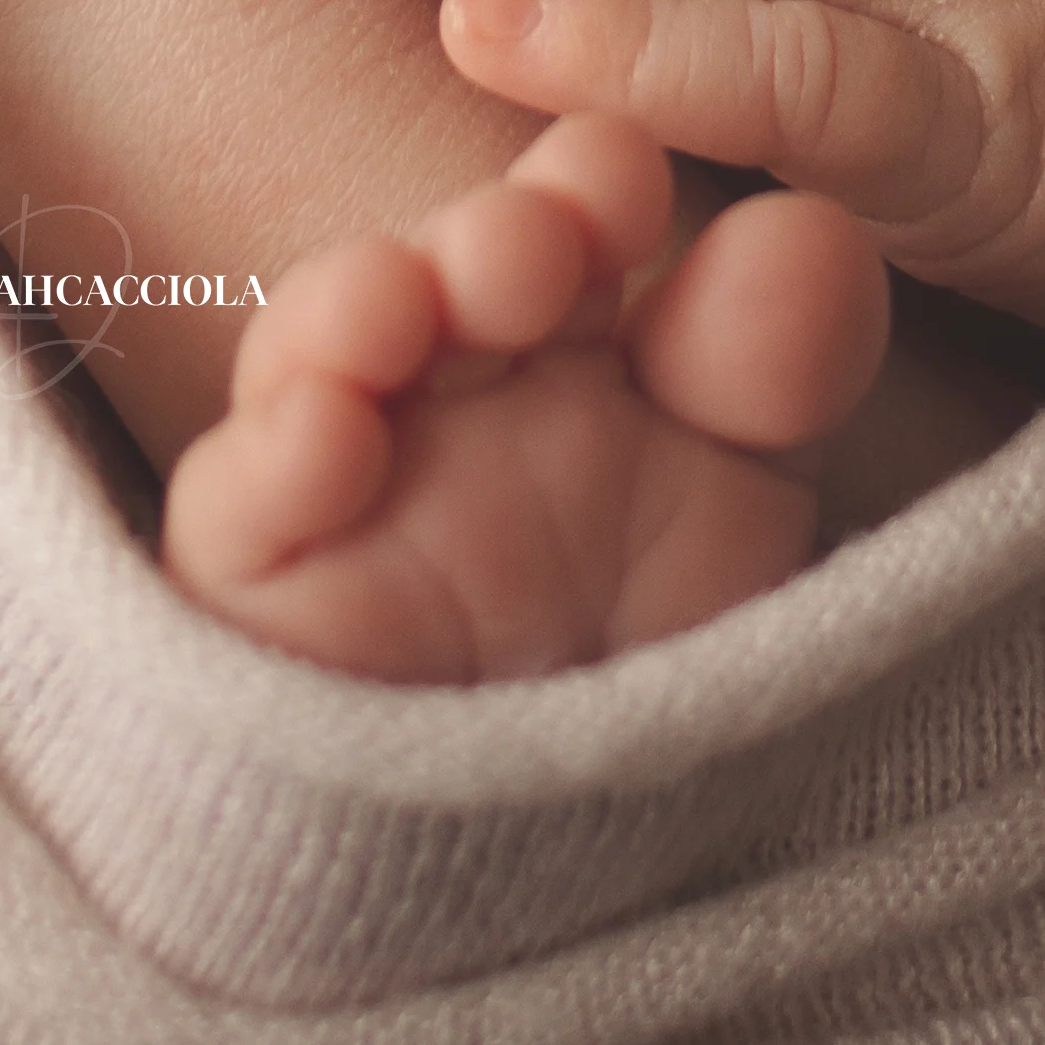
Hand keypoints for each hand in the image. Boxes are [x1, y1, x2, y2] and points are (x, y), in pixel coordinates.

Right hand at [157, 112, 889, 684]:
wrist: (547, 870)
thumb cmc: (637, 665)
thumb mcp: (737, 508)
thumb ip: (777, 364)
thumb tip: (808, 222)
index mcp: (564, 347)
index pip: (571, 219)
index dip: (592, 180)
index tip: (625, 174)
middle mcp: (442, 390)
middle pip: (447, 272)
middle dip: (494, 237)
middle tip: (542, 242)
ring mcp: (336, 478)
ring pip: (315, 350)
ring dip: (356, 303)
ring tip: (404, 301)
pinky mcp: (251, 586)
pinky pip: (236, 506)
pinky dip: (271, 455)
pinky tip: (326, 432)